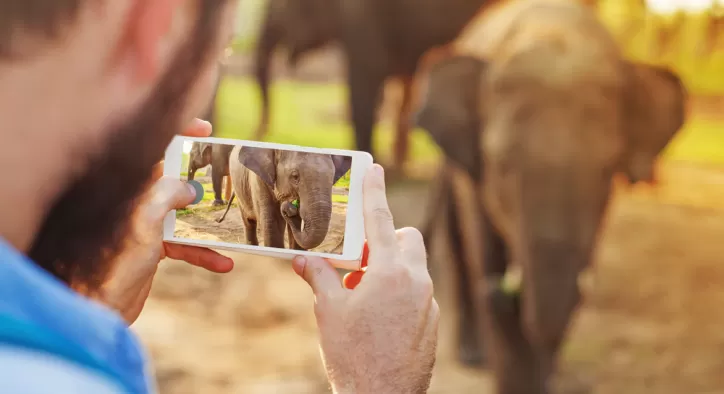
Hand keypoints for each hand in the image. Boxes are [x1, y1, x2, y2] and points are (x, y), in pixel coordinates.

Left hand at [100, 119, 233, 323]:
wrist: (97, 308)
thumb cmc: (112, 263)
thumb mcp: (144, 220)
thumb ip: (168, 194)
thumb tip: (190, 188)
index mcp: (128, 186)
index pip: (153, 147)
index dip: (179, 133)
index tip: (206, 131)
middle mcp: (136, 201)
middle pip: (174, 179)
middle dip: (202, 179)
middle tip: (228, 176)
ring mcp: (144, 224)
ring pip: (184, 214)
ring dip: (209, 224)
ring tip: (235, 226)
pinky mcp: (152, 248)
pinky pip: (184, 244)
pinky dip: (203, 253)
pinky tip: (223, 263)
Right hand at [291, 164, 438, 393]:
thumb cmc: (352, 354)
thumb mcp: (328, 311)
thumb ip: (318, 277)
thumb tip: (302, 258)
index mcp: (389, 272)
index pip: (380, 220)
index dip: (374, 192)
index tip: (375, 169)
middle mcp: (416, 282)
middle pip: (407, 240)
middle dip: (386, 240)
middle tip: (360, 260)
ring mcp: (428, 303)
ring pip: (413, 268)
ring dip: (390, 270)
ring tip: (361, 295)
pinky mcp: (432, 322)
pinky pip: (417, 294)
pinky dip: (399, 294)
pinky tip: (377, 318)